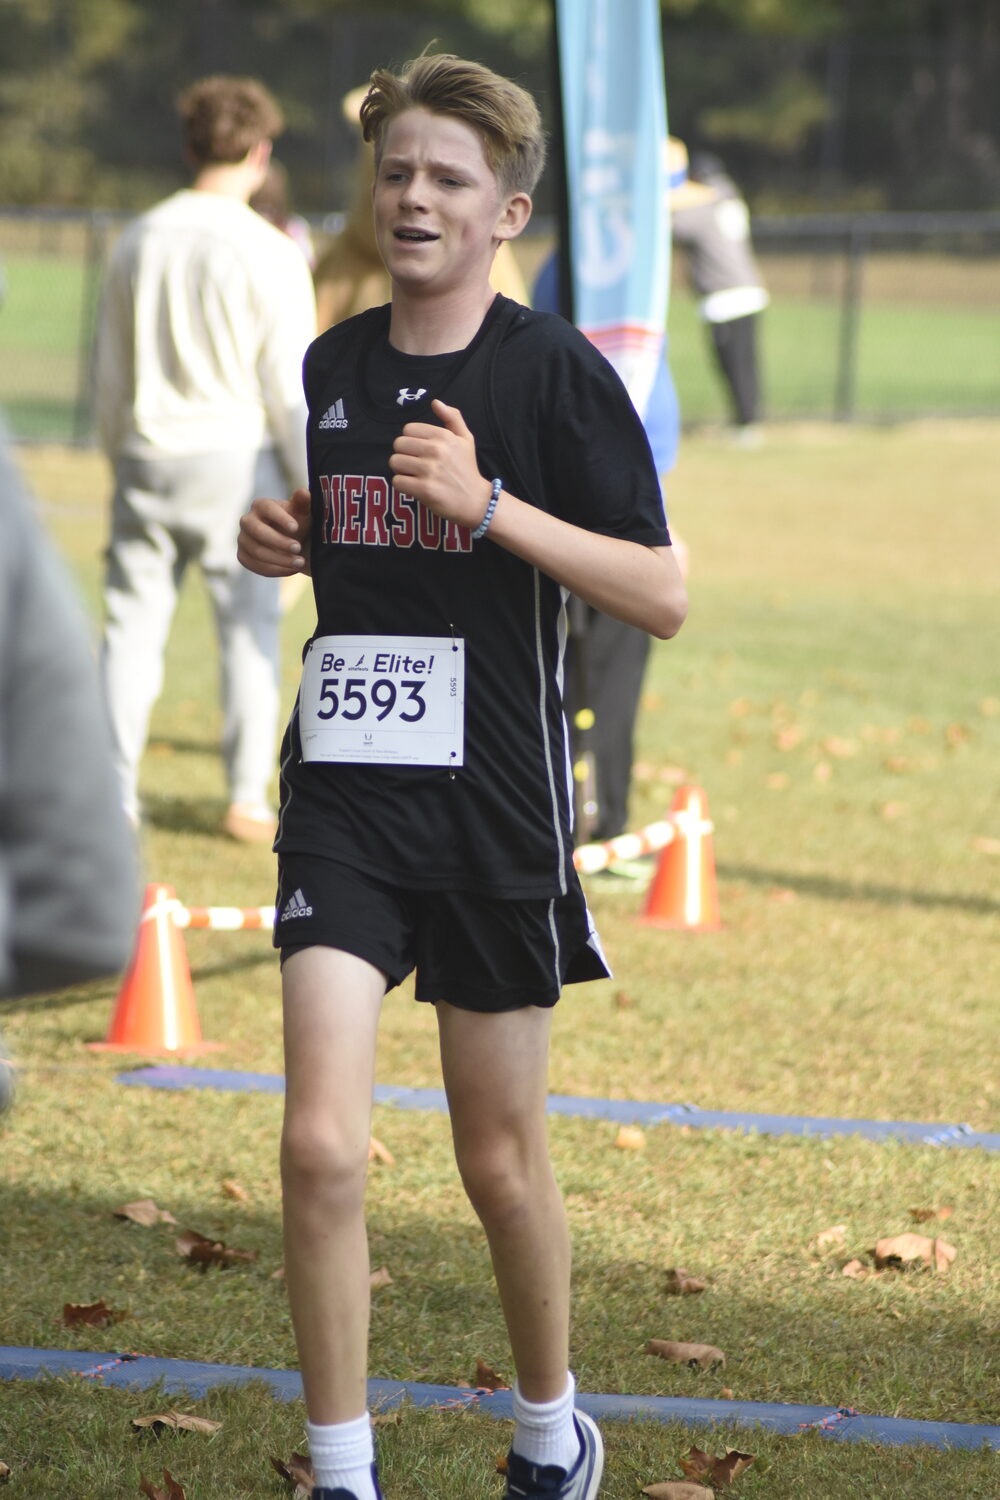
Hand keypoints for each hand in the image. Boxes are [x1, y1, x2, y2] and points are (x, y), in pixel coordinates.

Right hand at [237, 488, 311, 576]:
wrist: (291, 543)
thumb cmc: (297, 524)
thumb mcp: (303, 513)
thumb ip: (303, 503)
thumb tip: (303, 492)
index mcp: (260, 505)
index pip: (267, 508)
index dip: (280, 518)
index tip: (296, 528)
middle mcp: (247, 520)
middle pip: (258, 531)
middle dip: (279, 542)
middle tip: (298, 548)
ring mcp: (242, 539)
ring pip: (257, 551)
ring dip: (280, 559)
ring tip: (300, 562)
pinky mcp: (243, 556)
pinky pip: (254, 565)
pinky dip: (275, 570)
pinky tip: (291, 570)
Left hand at [389, 399, 491, 528]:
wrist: (475, 501)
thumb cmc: (467, 469)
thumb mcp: (466, 439)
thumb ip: (452, 417)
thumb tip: (435, 402)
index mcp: (444, 436)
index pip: (408, 429)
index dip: (411, 440)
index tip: (420, 450)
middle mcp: (436, 450)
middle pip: (398, 444)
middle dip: (403, 454)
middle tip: (415, 464)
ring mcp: (429, 470)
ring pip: (395, 462)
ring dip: (401, 470)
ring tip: (414, 475)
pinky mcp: (424, 489)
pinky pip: (397, 481)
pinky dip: (403, 485)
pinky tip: (414, 486)